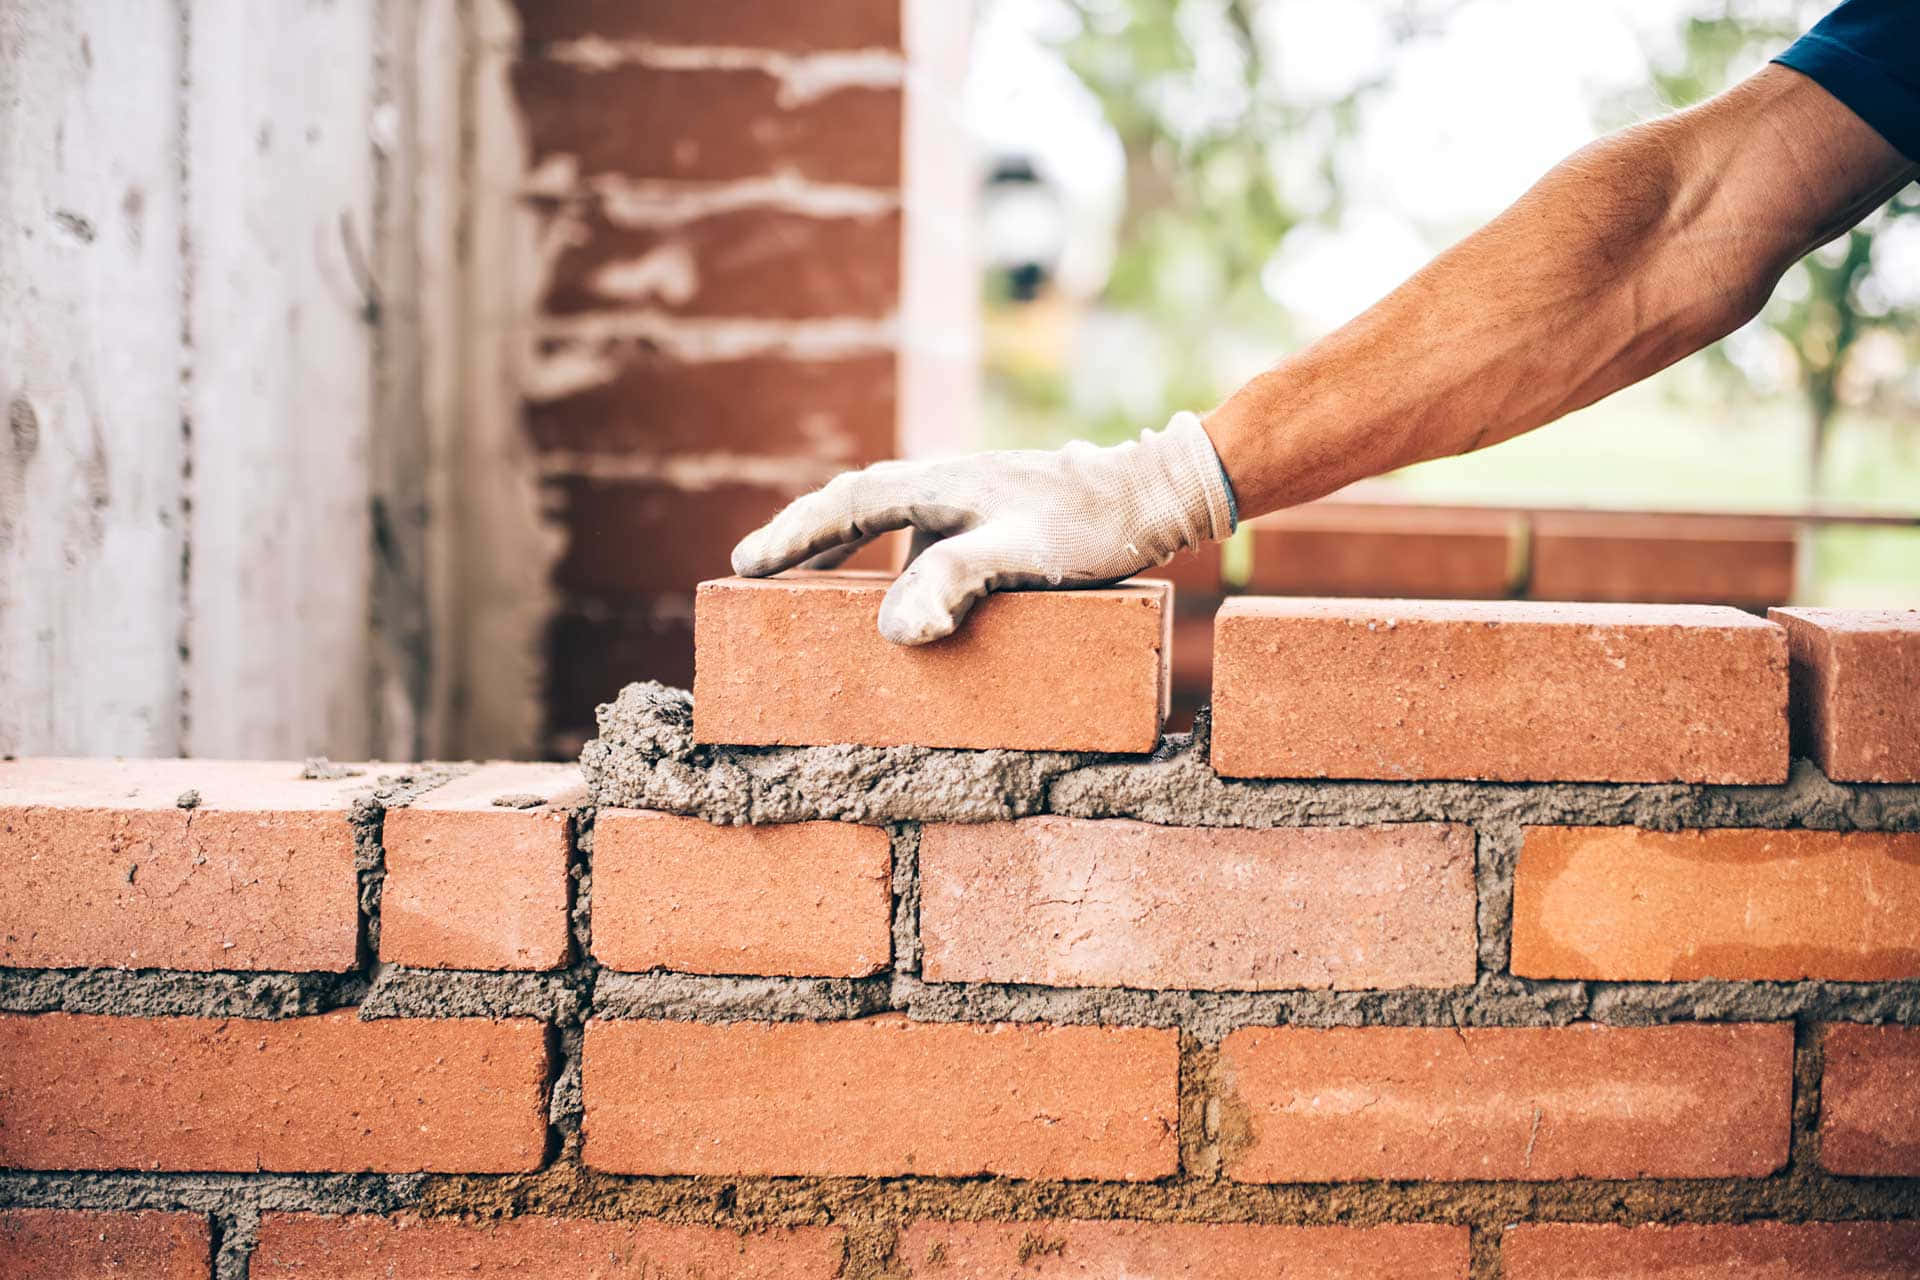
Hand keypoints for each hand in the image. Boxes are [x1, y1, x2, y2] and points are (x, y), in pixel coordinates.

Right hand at [730, 411, 1237, 643]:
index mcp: (940, 484)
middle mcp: (944, 481)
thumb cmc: (1090, 526)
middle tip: (752, 567)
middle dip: (803, 533)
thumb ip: (956, 583)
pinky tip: (896, 587)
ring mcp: (966, 496)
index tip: (744, 565)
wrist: (1154, 494)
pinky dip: (887, 552)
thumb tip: (895, 631)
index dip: (793, 536)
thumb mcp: (1023, 555)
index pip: (846, 505)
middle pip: (854, 499)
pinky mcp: (989, 513)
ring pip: (883, 510)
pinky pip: (917, 529)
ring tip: (800, 576)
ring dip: (840, 539)